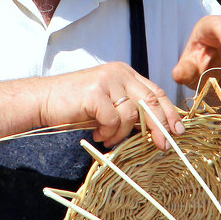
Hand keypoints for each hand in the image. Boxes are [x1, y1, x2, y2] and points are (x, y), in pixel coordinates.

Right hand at [37, 62, 184, 151]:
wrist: (42, 100)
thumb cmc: (74, 105)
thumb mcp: (107, 102)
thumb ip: (129, 107)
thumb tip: (155, 129)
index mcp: (124, 73)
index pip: (156, 92)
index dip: (169, 113)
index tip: (178, 131)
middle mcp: (118, 73)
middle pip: (151, 102)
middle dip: (159, 127)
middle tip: (163, 146)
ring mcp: (106, 81)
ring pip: (131, 115)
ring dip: (121, 133)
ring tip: (107, 138)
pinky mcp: (95, 93)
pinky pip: (113, 120)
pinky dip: (108, 132)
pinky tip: (97, 134)